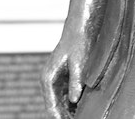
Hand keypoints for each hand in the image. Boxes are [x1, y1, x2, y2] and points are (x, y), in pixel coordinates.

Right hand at [41, 0, 107, 118]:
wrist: (81, 25)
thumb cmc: (79, 41)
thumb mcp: (79, 62)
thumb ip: (76, 81)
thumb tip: (75, 100)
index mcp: (48, 79)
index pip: (52, 107)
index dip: (61, 117)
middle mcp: (49, 81)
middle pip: (56, 107)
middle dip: (67, 115)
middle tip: (82, 118)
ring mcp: (57, 79)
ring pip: (63, 102)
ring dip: (71, 109)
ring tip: (85, 114)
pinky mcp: (65, 76)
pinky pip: (69, 94)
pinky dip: (76, 101)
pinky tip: (86, 106)